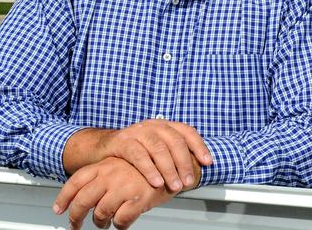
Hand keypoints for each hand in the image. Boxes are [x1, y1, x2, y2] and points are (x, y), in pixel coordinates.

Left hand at [54, 156, 192, 229]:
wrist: (174, 163)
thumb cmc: (148, 166)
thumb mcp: (121, 165)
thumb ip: (103, 176)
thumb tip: (82, 194)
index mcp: (105, 164)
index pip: (76, 181)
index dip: (64, 197)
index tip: (58, 209)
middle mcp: (111, 174)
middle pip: (83, 201)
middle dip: (76, 218)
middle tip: (76, 226)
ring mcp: (124, 186)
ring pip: (100, 214)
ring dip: (101, 222)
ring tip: (105, 223)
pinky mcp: (137, 199)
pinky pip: (120, 220)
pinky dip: (121, 224)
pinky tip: (124, 221)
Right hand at [64, 120, 210, 192]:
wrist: (104, 147)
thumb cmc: (135, 151)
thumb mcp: (156, 149)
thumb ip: (173, 155)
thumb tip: (195, 171)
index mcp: (165, 125)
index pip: (187, 131)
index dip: (199, 146)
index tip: (207, 162)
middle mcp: (153, 125)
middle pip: (174, 141)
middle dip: (184, 163)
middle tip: (189, 181)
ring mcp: (138, 132)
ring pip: (158, 148)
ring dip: (169, 169)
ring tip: (175, 186)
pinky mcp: (123, 141)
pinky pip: (138, 155)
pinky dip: (149, 169)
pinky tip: (156, 182)